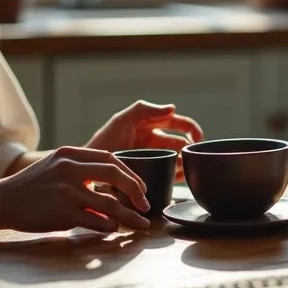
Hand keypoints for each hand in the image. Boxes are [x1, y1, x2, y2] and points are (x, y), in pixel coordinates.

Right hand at [0, 145, 152, 232]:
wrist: (0, 200)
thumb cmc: (30, 186)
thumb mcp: (55, 166)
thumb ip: (81, 169)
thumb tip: (112, 182)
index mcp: (69, 154)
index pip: (110, 158)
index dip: (130, 173)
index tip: (140, 187)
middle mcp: (69, 169)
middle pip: (116, 175)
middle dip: (136, 190)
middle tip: (145, 204)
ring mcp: (66, 191)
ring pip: (110, 203)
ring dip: (130, 216)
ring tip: (141, 223)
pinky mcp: (62, 213)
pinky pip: (96, 221)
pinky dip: (110, 226)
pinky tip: (114, 230)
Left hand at [86, 101, 204, 179]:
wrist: (89, 168)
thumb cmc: (103, 141)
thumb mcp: (123, 120)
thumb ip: (145, 110)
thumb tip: (172, 108)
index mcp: (150, 125)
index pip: (178, 124)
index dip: (191, 128)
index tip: (198, 138)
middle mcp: (153, 142)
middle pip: (180, 144)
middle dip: (190, 148)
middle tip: (194, 157)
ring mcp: (152, 159)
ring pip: (177, 160)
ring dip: (186, 163)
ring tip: (191, 169)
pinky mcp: (149, 175)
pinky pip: (169, 175)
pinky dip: (178, 176)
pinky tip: (182, 178)